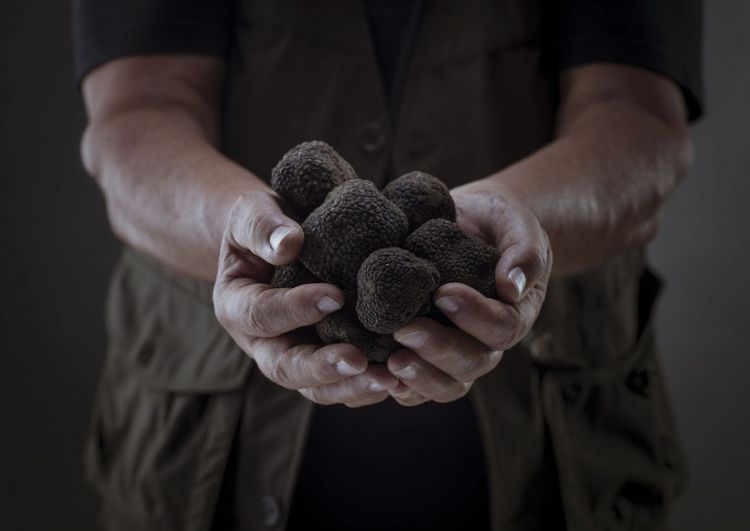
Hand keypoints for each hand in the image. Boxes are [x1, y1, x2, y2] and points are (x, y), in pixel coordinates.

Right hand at [213, 190, 397, 406]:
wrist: (282, 242)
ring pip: (317, 388)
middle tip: (359, 361)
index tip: (334, 296)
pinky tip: (402, 380)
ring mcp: (295, 356)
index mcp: (237, 306)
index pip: (261, 315)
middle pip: (284, 368)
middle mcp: (262, 342)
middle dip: (321, 368)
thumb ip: (263, 226)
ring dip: (351, 387)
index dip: (295, 309)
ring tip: (389, 380)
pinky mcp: (324, 361)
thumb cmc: (266, 224)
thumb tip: (289, 244)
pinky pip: (344, 385)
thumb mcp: (253, 212)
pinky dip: (370, 386)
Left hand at [387, 190, 551, 405]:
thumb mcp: (517, 225)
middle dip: (439, 349)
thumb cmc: (496, 223)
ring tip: (391, 361)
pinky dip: (399, 385)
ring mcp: (455, 351)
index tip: (444, 292)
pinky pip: (417, 384)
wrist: (468, 223)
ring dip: (419, 376)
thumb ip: (524, 250)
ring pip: (446, 383)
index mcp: (513, 313)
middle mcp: (485, 341)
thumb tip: (511, 286)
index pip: (502, 327)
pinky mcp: (425, 353)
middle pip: (472, 363)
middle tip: (405, 329)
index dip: (475, 316)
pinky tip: (377, 373)